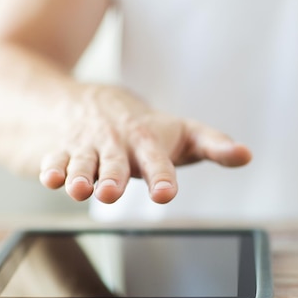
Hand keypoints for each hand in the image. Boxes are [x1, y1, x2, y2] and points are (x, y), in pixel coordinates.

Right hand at [38, 85, 250, 203]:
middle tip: (111, 193)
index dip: (163, 176)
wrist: (89, 102)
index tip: (164, 194)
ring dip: (81, 175)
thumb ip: (213, 145)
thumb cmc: (145, 128)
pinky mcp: (61, 150)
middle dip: (113, 177)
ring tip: (80, 189)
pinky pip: (54, 159)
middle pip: (116, 162)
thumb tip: (247, 155)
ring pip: (83, 161)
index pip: (159, 160)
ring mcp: (88, 146)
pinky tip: (51, 178)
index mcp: (150, 141)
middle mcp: (119, 143)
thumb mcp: (182, 133)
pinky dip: (52, 169)